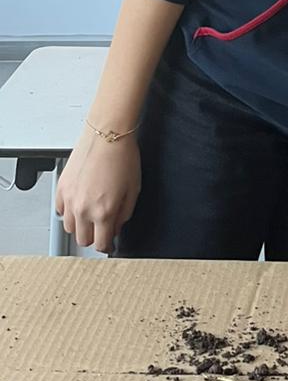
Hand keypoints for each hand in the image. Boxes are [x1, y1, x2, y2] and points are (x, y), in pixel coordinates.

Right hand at [55, 128, 141, 253]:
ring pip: (68, 227)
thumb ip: (124, 214)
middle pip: (82, 239)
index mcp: (103, 212)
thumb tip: (116, 227)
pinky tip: (79, 203)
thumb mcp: (134, 190)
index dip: (107, 246)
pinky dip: (68, 211)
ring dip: (80, 225)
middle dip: (94, 236)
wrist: (107, 134)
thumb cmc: (123, 157)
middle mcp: (83, 209)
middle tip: (102, 227)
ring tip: (91, 214)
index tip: (109, 243)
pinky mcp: (61, 188)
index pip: (100, 244)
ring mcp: (69, 199)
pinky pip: (60, 210)